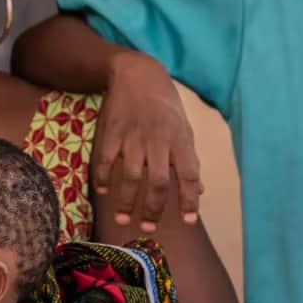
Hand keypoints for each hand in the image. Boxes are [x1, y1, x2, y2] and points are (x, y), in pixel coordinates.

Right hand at [95, 53, 201, 232]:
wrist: (137, 74)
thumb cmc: (165, 105)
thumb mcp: (184, 128)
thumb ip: (189, 160)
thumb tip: (199, 189)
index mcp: (180, 139)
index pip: (188, 174)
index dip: (190, 199)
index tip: (189, 221)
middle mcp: (158, 140)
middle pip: (158, 181)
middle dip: (154, 209)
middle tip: (148, 228)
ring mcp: (133, 137)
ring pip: (131, 176)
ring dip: (127, 201)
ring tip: (124, 218)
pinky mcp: (111, 133)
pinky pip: (105, 161)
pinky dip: (103, 179)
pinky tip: (104, 192)